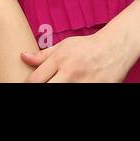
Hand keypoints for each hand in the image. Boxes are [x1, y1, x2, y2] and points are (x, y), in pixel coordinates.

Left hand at [20, 27, 139, 82]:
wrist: (116, 47)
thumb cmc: (87, 46)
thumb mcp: (64, 46)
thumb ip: (43, 55)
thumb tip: (23, 56)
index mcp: (60, 59)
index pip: (35, 80)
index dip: (30, 85)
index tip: (33, 84)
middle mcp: (71, 71)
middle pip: (47, 89)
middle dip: (43, 89)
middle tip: (47, 85)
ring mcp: (85, 82)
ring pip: (62, 93)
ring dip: (61, 90)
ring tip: (63, 84)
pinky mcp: (97, 88)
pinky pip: (81, 94)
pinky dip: (76, 92)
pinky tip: (75, 86)